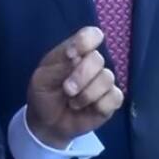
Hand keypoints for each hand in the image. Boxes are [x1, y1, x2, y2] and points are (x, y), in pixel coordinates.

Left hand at [26, 26, 123, 148]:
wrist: (46, 123)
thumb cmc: (44, 93)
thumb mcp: (43, 78)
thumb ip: (60, 65)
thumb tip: (79, 57)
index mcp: (76, 52)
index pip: (91, 35)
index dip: (85, 42)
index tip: (70, 54)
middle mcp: (93, 64)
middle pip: (98, 59)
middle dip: (81, 76)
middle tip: (67, 90)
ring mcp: (104, 82)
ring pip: (107, 79)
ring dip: (87, 94)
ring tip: (73, 103)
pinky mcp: (111, 101)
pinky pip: (115, 97)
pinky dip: (100, 105)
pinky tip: (88, 109)